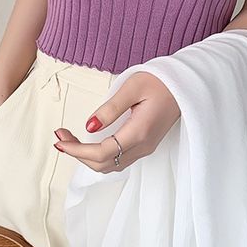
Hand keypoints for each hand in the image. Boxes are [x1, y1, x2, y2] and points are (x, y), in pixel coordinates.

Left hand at [53, 71, 180, 172]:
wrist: (187, 85)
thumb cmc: (161, 81)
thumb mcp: (133, 86)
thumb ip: (110, 108)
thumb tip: (89, 127)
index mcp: (139, 132)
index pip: (101, 153)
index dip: (77, 150)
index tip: (59, 140)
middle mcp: (143, 146)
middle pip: (103, 164)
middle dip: (77, 153)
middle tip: (60, 136)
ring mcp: (146, 148)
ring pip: (110, 165)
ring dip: (87, 156)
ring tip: (69, 138)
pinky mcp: (146, 144)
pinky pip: (118, 159)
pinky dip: (99, 154)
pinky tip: (89, 141)